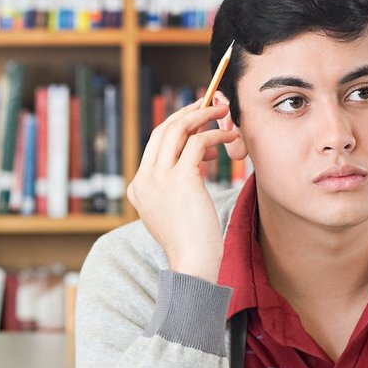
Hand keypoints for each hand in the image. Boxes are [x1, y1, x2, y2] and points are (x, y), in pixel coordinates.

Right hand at [126, 95, 239, 283]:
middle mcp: (144, 180)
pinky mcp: (180, 179)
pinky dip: (215, 135)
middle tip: (209, 104)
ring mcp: (159, 178)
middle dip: (188, 113)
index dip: (176, 126)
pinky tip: (228, 138)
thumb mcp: (175, 210)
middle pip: (163, 130)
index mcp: (138, 188)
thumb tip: (198, 157)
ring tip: (223, 113)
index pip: (154, 144)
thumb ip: (177, 184)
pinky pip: (198, 143)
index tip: (196, 119)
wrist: (193, 264)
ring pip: (178, 130)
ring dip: (202, 116)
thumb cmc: (192, 243)